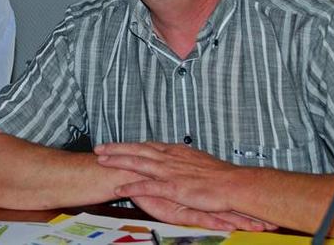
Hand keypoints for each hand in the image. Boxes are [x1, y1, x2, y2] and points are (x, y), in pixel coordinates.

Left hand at [95, 141, 276, 231]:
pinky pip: (146, 187)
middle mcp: (169, 158)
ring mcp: (170, 172)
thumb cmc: (220, 176)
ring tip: (102, 161)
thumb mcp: (198, 160)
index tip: (117, 144)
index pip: (147, 145)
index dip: (131, 145)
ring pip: (138, 163)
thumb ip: (183, 159)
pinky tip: (118, 189)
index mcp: (176, 151)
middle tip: (99, 147)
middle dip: (117, 148)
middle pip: (137, 150)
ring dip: (118, 162)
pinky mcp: (172, 187)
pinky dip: (131, 187)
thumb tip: (177, 155)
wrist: (233, 184)